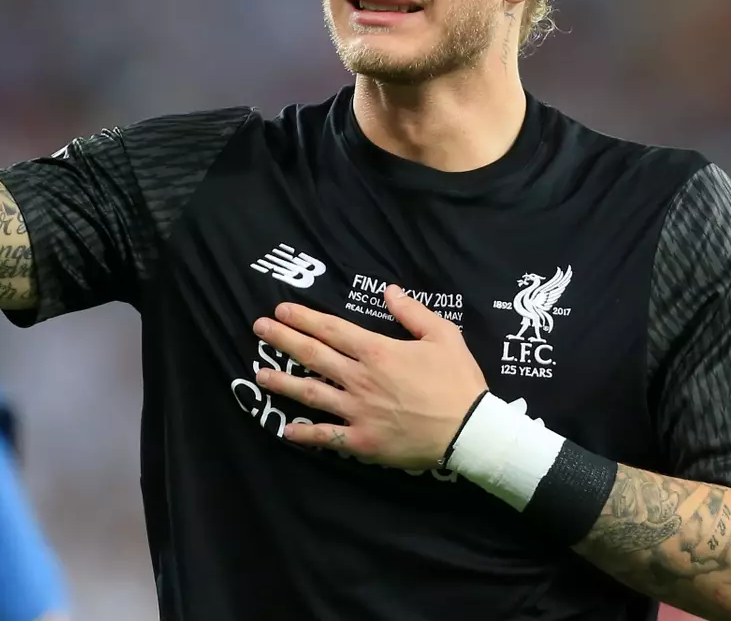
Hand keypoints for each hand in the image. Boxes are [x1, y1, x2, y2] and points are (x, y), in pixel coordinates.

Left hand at [252, 285, 487, 468]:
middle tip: (259, 329)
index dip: (304, 318)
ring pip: (311, 394)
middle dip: (283, 340)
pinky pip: (327, 437)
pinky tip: (285, 430)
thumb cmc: (458, 381)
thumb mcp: (443, 335)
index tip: (281, 310)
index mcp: (377, 351)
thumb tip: (389, 290)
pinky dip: (304, 434)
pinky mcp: (362, 441)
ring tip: (259, 373)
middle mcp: (360, 379)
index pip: (331, 330)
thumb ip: (412, 312)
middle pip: (313, 356)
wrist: (470, 430)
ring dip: (283, 383)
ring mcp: (357, 411)